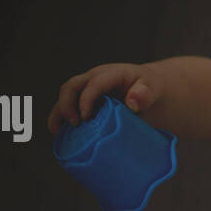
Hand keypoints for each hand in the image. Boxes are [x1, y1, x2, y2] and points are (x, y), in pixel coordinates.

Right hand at [46, 61, 164, 135]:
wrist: (150, 90)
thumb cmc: (149, 88)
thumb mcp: (152, 88)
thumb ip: (144, 93)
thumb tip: (132, 103)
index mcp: (110, 74)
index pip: (93, 84)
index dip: (86, 99)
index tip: (85, 117)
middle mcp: (94, 79)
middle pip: (72, 86)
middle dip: (68, 105)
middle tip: (76, 124)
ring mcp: (88, 90)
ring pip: (66, 97)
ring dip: (59, 113)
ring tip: (57, 132)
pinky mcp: (86, 101)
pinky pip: (68, 108)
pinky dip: (60, 119)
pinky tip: (59, 135)